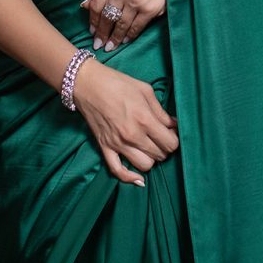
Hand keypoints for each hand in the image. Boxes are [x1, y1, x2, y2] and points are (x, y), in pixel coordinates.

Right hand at [70, 57, 177, 185]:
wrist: (87, 84)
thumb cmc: (117, 83)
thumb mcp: (145, 91)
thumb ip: (161, 112)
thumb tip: (174, 125)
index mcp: (145, 120)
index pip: (171, 143)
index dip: (175, 139)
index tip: (171, 133)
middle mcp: (133, 135)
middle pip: (160, 155)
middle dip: (165, 148)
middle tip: (161, 138)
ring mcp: (118, 144)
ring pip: (144, 165)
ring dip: (151, 159)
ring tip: (149, 148)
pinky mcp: (105, 147)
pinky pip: (117, 170)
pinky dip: (129, 177)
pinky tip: (138, 178)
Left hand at [81, 0, 165, 51]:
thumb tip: (84, 5)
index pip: (96, 5)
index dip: (93, 21)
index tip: (92, 31)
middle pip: (107, 17)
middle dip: (101, 33)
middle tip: (98, 44)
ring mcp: (135, 0)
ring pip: (120, 25)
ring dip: (114, 38)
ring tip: (110, 46)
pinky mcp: (149, 9)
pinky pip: (135, 27)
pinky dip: (129, 35)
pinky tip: (125, 40)